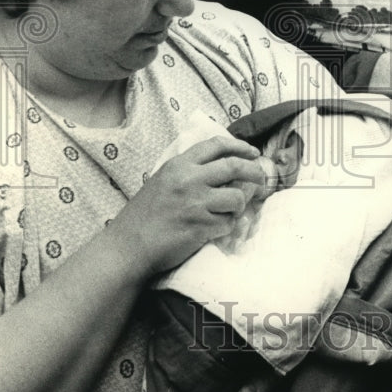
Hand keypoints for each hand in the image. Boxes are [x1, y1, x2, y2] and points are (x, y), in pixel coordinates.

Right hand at [112, 135, 263, 274]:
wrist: (129, 246)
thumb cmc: (144, 215)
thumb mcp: (162, 180)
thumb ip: (188, 171)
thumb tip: (223, 167)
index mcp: (179, 165)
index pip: (216, 145)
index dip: (240, 146)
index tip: (253, 152)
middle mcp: (189, 180)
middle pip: (235, 166)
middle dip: (255, 171)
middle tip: (262, 179)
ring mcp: (196, 203)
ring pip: (237, 197)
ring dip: (240, 205)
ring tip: (231, 212)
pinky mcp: (201, 227)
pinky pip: (228, 223)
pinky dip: (227, 226)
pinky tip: (216, 228)